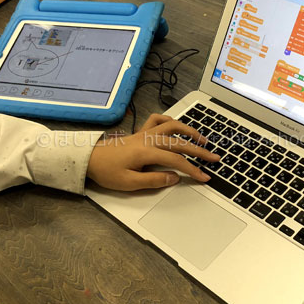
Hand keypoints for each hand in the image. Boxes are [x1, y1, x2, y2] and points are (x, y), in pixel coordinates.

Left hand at [87, 114, 219, 190]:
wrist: (90, 158)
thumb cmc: (107, 171)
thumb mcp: (129, 183)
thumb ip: (154, 180)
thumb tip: (174, 178)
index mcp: (147, 152)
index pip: (176, 160)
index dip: (193, 169)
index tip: (205, 176)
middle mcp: (148, 139)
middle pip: (180, 142)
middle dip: (200, 151)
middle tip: (214, 158)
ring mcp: (145, 133)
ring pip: (172, 126)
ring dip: (189, 131)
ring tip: (202, 139)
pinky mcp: (141, 132)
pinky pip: (158, 119)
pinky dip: (169, 120)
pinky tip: (177, 126)